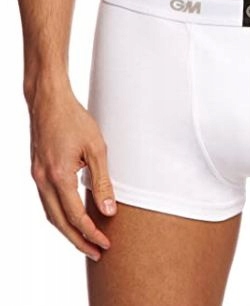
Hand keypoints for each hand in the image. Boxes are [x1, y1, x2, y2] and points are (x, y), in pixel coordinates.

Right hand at [27, 84, 116, 261]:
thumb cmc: (75, 120)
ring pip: (50, 214)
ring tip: (86, 240)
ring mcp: (36, 176)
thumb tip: (109, 210)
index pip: (76, 216)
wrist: (49, 101)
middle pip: (60, 222)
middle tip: (96, 252)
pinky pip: (47, 201)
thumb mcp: (97, 148)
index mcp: (59, 175)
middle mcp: (43, 180)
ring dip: (67, 230)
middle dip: (78, 240)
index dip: (91, 233)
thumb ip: (102, 181)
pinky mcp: (37, 171)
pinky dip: (59, 215)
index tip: (106, 243)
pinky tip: (72, 217)